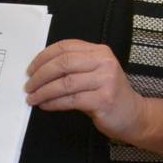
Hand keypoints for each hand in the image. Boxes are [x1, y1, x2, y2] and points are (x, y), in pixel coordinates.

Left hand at [25, 39, 146, 142]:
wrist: (134, 115)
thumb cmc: (108, 94)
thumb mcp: (94, 73)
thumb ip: (73, 67)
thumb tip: (39, 71)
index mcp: (100, 51)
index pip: (66, 47)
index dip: (44, 57)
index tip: (30, 69)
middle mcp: (104, 62)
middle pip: (63, 63)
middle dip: (40, 75)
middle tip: (28, 85)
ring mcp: (106, 81)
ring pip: (65, 83)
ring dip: (43, 91)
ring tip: (32, 98)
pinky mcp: (103, 100)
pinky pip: (71, 100)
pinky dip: (53, 103)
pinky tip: (45, 105)